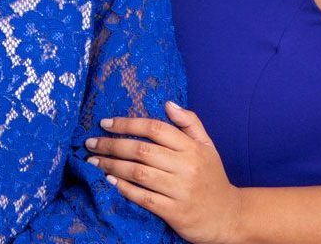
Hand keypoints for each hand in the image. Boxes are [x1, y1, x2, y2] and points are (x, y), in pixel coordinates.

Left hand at [85, 102, 244, 243]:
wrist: (230, 217)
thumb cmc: (213, 178)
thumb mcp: (207, 147)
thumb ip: (190, 123)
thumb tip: (168, 103)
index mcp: (192, 148)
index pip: (155, 129)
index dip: (128, 123)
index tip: (105, 123)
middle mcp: (186, 167)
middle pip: (142, 150)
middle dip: (111, 144)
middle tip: (90, 143)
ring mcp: (180, 190)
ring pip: (139, 173)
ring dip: (112, 165)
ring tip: (94, 161)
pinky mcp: (175, 212)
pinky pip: (144, 197)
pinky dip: (125, 188)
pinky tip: (110, 181)